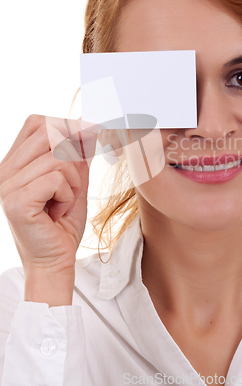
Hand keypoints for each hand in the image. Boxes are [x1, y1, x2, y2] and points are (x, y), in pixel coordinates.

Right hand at [0, 114, 101, 274]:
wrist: (55, 262)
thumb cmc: (63, 223)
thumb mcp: (73, 181)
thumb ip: (76, 153)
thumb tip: (86, 124)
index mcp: (13, 164)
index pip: (36, 123)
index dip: (65, 124)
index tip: (89, 135)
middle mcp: (4, 171)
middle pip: (47, 133)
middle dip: (74, 151)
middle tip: (75, 181)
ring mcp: (6, 186)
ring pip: (58, 158)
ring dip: (73, 182)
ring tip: (63, 203)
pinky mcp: (16, 201)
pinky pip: (56, 178)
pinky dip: (68, 195)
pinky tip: (58, 212)